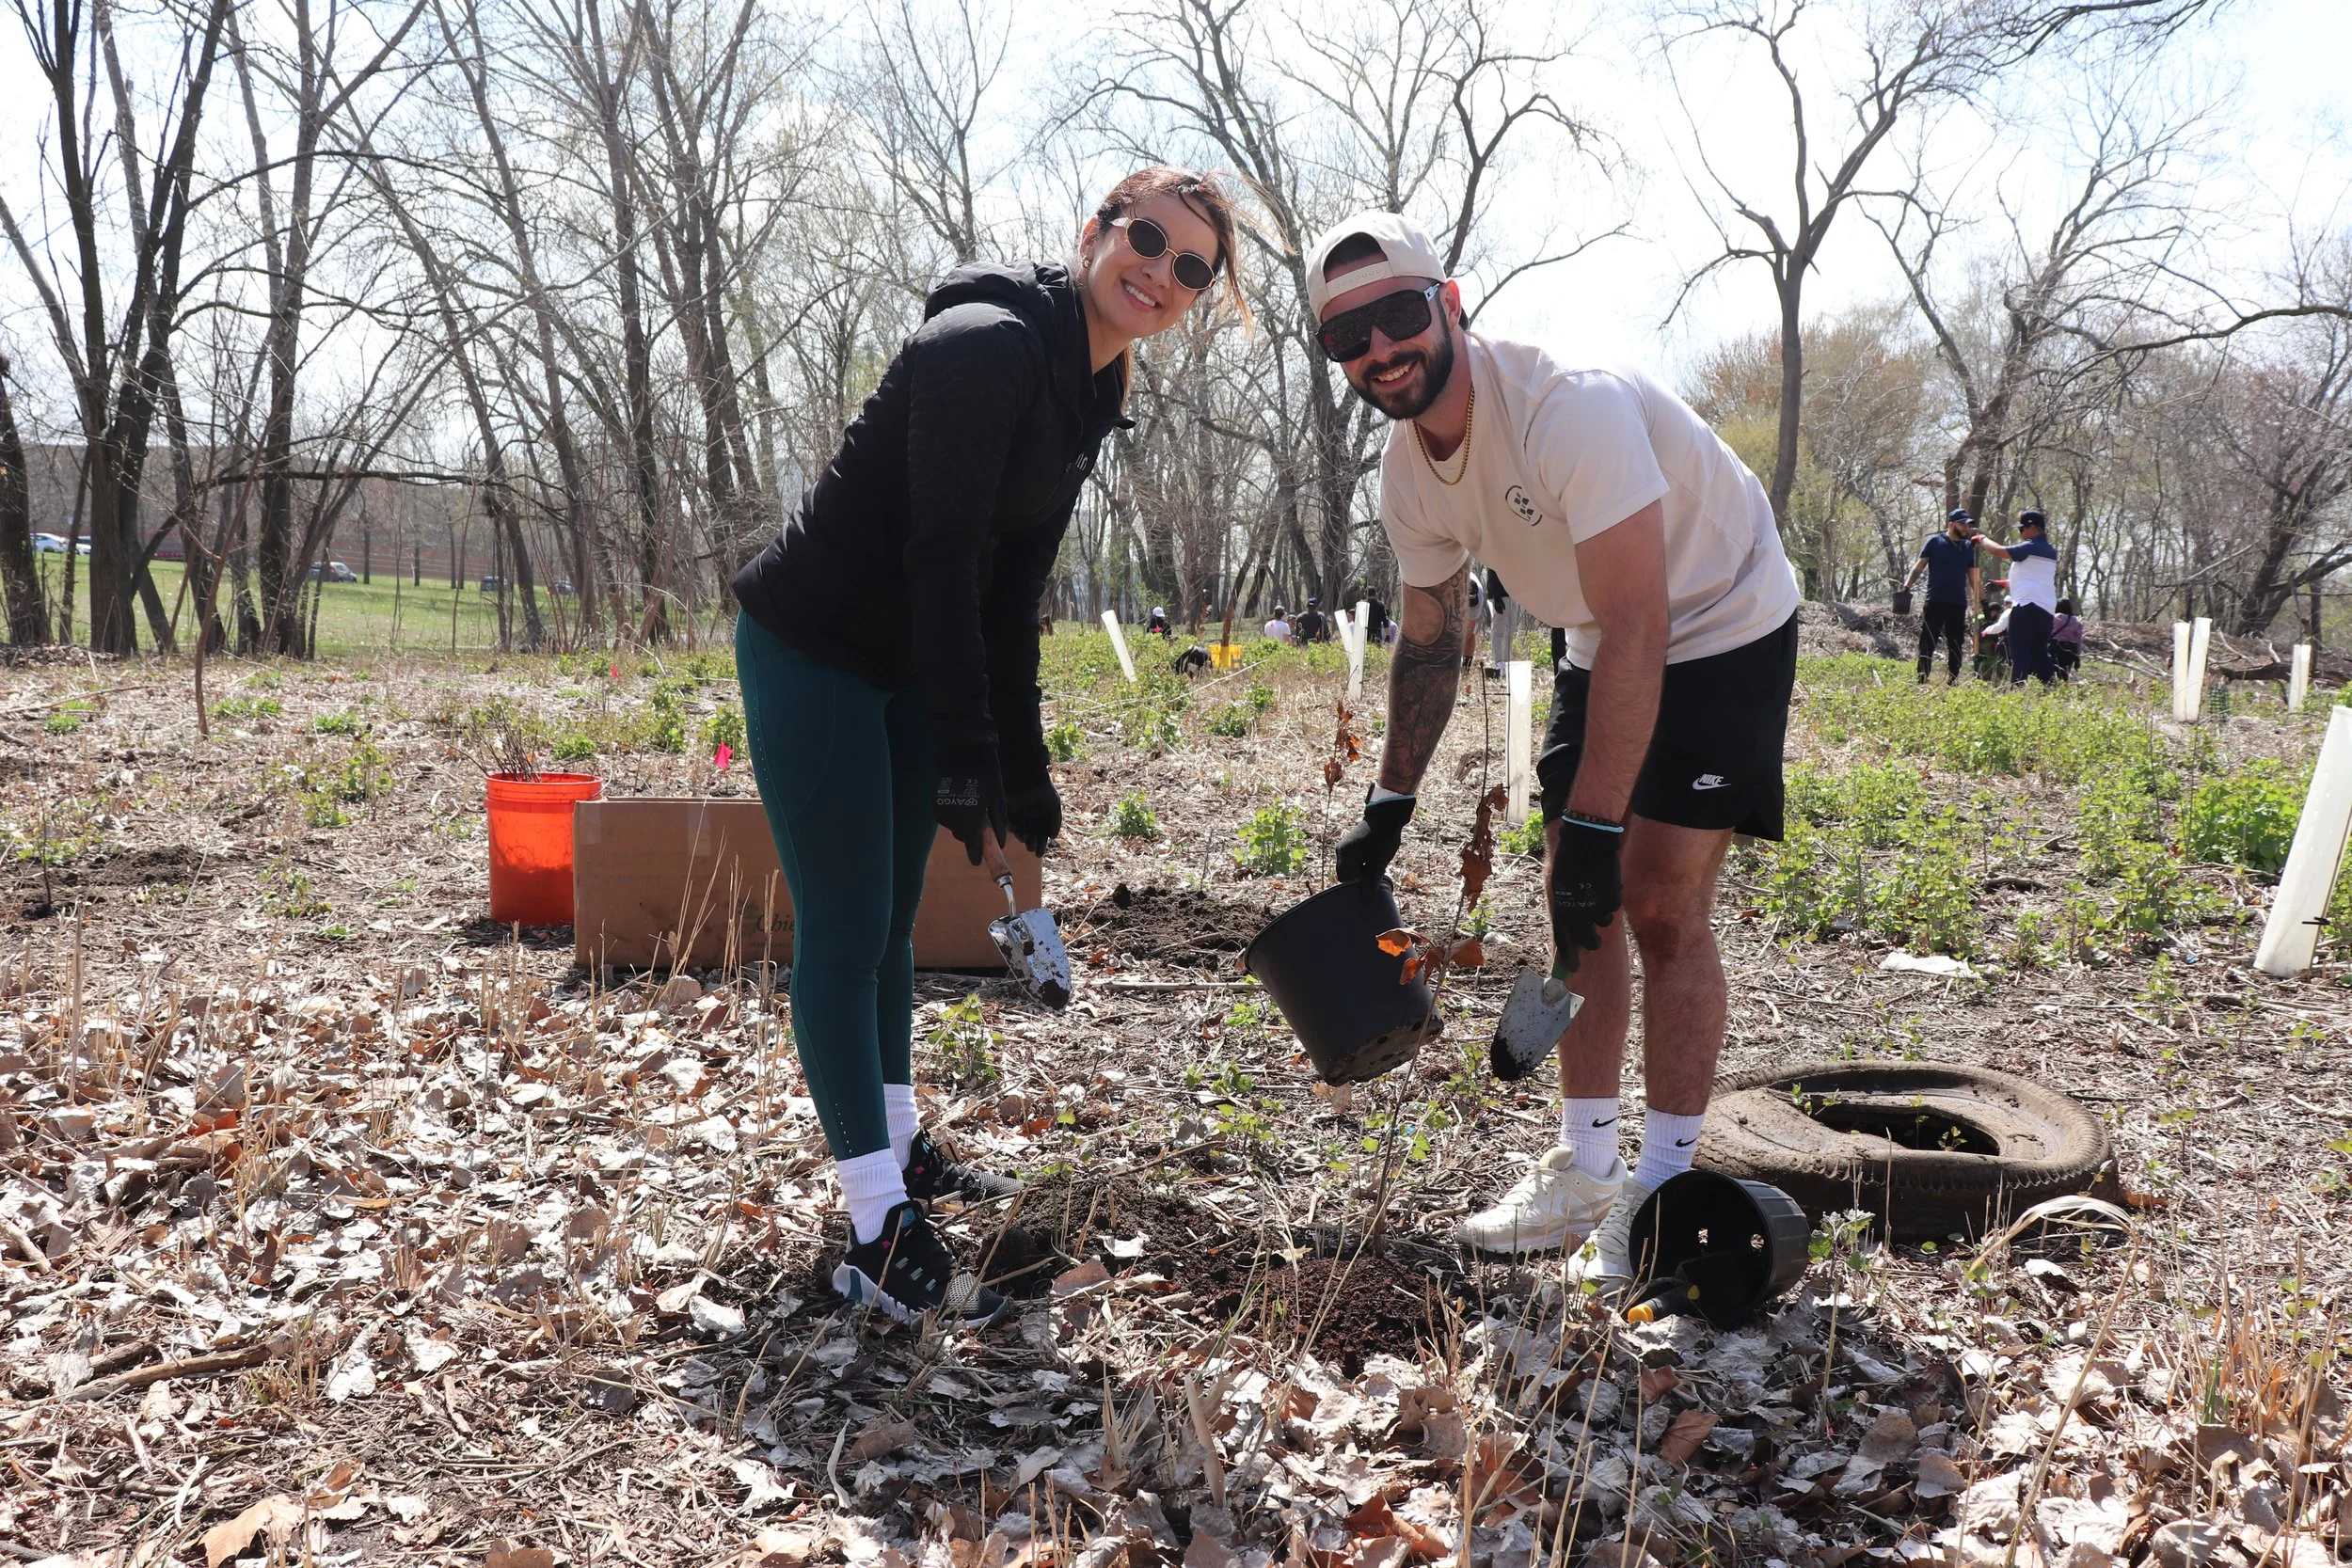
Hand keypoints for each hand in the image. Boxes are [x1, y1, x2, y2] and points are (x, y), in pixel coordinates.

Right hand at [933, 743, 1007, 865]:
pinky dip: (954, 814)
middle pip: (963, 835)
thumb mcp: (997, 798)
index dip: (976, 853)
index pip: (972, 843)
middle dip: (972, 834)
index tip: (978, 861)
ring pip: (953, 826)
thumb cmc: (986, 772)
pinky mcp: (933, 802)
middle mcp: (951, 816)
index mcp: (970, 817)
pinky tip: (962, 800)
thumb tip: (1001, 843)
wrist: (962, 749)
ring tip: (972, 806)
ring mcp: (940, 809)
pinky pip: (945, 816)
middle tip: (981, 824)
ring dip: (963, 823)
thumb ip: (998, 822)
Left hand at [1005, 781, 1061, 856]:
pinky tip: (1017, 832)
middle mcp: (1030, 820)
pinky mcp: (1008, 812)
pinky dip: (1013, 829)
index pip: (1041, 836)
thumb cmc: (1044, 792)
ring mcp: (1019, 816)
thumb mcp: (1055, 806)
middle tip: (1031, 849)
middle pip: (1031, 836)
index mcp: (1042, 819)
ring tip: (1025, 841)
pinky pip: (1010, 824)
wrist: (1030, 778)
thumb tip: (1053, 837)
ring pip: (1021, 832)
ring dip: (1023, 838)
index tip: (1039, 853)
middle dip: (1031, 843)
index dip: (1041, 845)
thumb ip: (1055, 821)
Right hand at [1334, 791, 1414, 882]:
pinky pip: (1350, 862)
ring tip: (1373, 872)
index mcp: (1346, 855)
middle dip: (1357, 881)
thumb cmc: (1384, 839)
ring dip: (1358, 874)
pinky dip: (1358, 866)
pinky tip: (1369, 865)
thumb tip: (1367, 898)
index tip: (1373, 888)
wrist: (1386, 817)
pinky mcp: (1347, 846)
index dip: (1360, 887)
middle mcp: (1340, 852)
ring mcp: (1343, 848)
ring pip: (1348, 869)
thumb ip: (1372, 880)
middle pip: (1345, 876)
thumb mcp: (1380, 861)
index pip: (1348, 880)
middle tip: (1373, 882)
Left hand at [1548, 815, 1623, 971]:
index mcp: (1561, 910)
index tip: (1573, 968)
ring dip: (1600, 915)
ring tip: (1594, 893)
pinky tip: (1604, 884)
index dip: (1568, 957)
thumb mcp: (1561, 889)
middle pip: (1588, 942)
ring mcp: (1596, 908)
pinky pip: (1612, 908)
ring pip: (1603, 924)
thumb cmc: (1570, 864)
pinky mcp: (1612, 901)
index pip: (1563, 941)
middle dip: (1591, 944)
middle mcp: (1578, 914)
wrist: (1587, 843)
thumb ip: (1567, 910)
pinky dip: (1609, 899)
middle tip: (1593, 940)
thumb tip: (1574, 933)